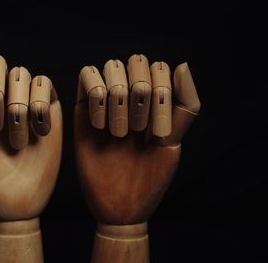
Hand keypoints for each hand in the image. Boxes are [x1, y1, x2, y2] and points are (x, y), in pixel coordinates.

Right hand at [74, 54, 199, 261]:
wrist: (119, 206)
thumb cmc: (150, 179)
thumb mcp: (173, 143)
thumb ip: (184, 105)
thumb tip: (182, 64)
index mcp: (155, 101)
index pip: (159, 67)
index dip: (160, 93)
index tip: (159, 133)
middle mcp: (132, 96)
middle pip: (135, 61)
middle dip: (139, 93)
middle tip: (137, 132)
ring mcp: (107, 100)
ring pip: (111, 65)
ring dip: (118, 98)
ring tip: (118, 132)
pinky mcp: (83, 107)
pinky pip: (87, 75)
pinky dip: (95, 94)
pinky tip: (99, 124)